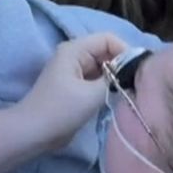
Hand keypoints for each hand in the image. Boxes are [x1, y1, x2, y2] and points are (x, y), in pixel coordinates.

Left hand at [13, 32, 129, 143]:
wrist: (34, 133)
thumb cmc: (60, 110)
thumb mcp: (91, 94)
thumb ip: (115, 80)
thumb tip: (134, 71)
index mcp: (75, 49)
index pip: (108, 39)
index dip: (125, 51)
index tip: (138, 72)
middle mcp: (75, 55)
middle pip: (107, 52)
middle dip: (122, 66)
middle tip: (136, 84)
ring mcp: (75, 71)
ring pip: (104, 67)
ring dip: (116, 78)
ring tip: (129, 92)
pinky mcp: (76, 87)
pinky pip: (98, 80)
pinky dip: (108, 87)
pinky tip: (117, 98)